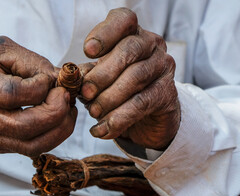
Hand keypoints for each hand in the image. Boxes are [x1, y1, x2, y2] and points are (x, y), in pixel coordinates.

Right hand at [0, 36, 76, 156]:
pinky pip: (31, 149)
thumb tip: (62, 80)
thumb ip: (33, 62)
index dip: (39, 88)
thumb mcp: (1, 51)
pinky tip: (58, 119)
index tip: (50, 79)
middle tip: (66, 96)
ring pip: (31, 146)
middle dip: (56, 112)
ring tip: (68, 109)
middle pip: (23, 126)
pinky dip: (52, 136)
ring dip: (59, 129)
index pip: (11, 94)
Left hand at [81, 8, 179, 149]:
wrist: (146, 117)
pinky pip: (140, 104)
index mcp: (132, 34)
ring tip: (93, 113)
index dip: (105, 33)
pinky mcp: (167, 93)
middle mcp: (151, 45)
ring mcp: (163, 67)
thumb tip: (74, 79)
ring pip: (135, 78)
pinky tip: (101, 130)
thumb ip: (87, 75)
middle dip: (102, 74)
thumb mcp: (99, 79)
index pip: (123, 20)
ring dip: (109, 98)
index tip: (88, 51)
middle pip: (128, 50)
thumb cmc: (118, 89)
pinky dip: (118, 119)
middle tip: (86, 94)